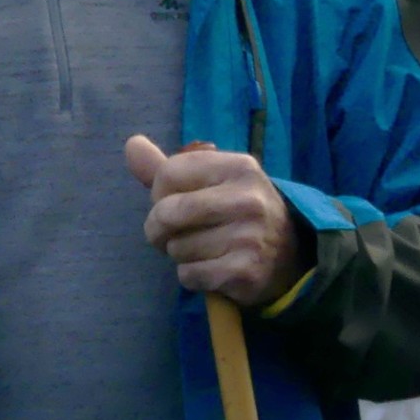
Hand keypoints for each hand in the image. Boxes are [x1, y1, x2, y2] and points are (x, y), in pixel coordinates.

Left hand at [124, 134, 309, 309]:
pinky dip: (191, 276)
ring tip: (203, 249)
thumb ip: (166, 167)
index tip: (171, 202)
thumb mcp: (210, 182)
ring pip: (177, 247)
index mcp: (239, 167)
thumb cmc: (235, 213)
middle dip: (158, 228)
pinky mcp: (246, 272)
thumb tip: (132, 144)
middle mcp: (248, 199)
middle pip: (167, 212)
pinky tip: (212, 268)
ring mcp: (250, 237)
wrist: (287, 257)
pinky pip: (189, 275)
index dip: (158, 192)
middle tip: (171, 233)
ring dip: (179, 253)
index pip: (168, 173)